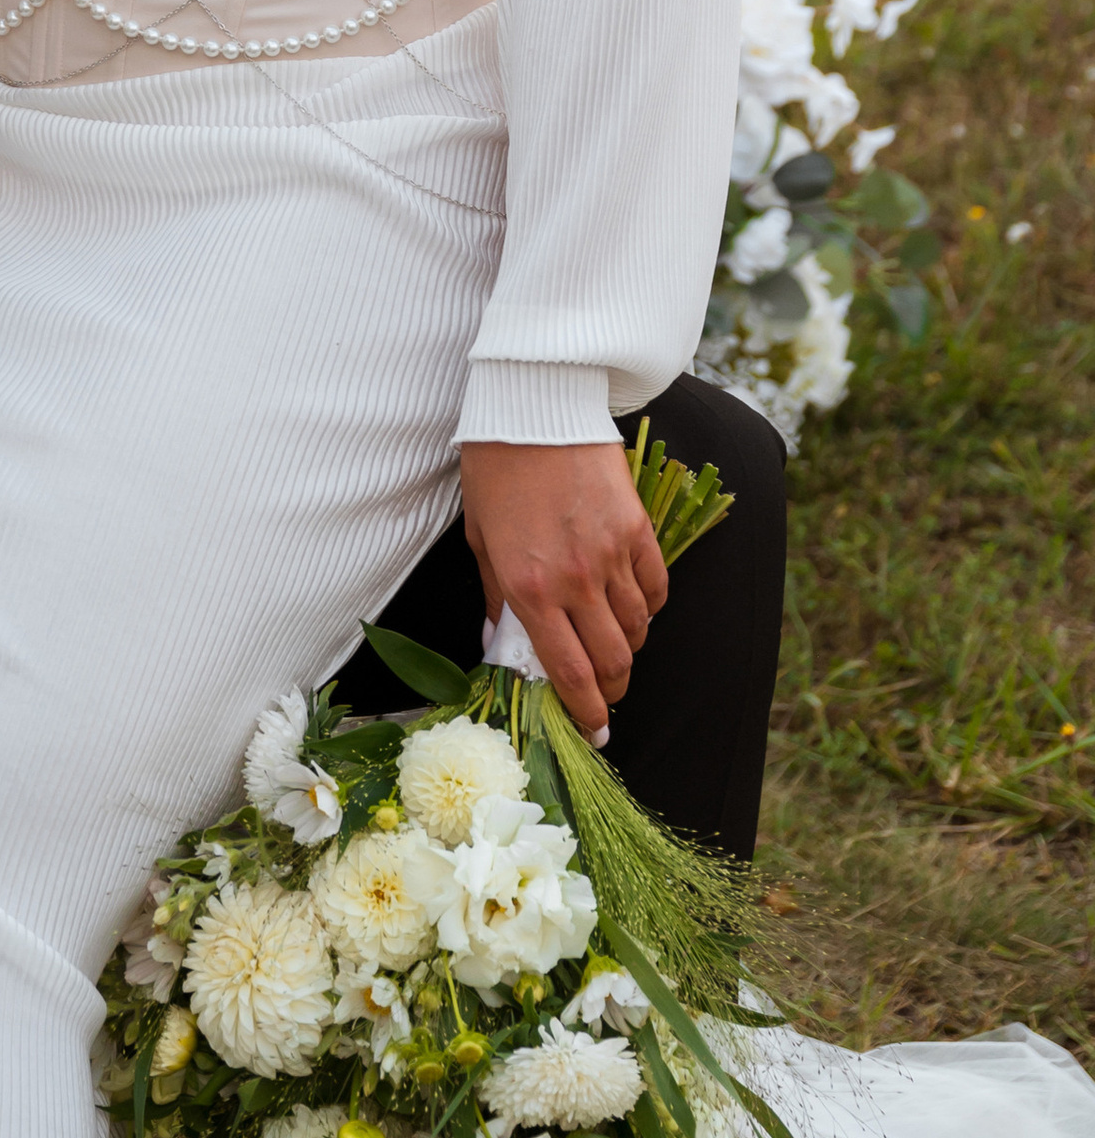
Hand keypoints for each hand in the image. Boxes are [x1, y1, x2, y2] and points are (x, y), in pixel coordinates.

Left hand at [459, 439, 668, 743]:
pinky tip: (635, 604)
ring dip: (630, 647)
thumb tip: (499, 644)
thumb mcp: (480, 537)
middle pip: (614, 661)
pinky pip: (656, 586)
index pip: (570, 673)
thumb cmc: (494, 468)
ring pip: (639, 627)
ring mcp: (612, 553)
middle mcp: (575, 579)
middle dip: (613, 690)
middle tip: (606, 696)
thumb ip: (496, 597)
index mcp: (530, 588)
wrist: (533, 405)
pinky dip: (649, 605)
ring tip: (614, 645)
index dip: (586, 712)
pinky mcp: (638, 527)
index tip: (594, 732)